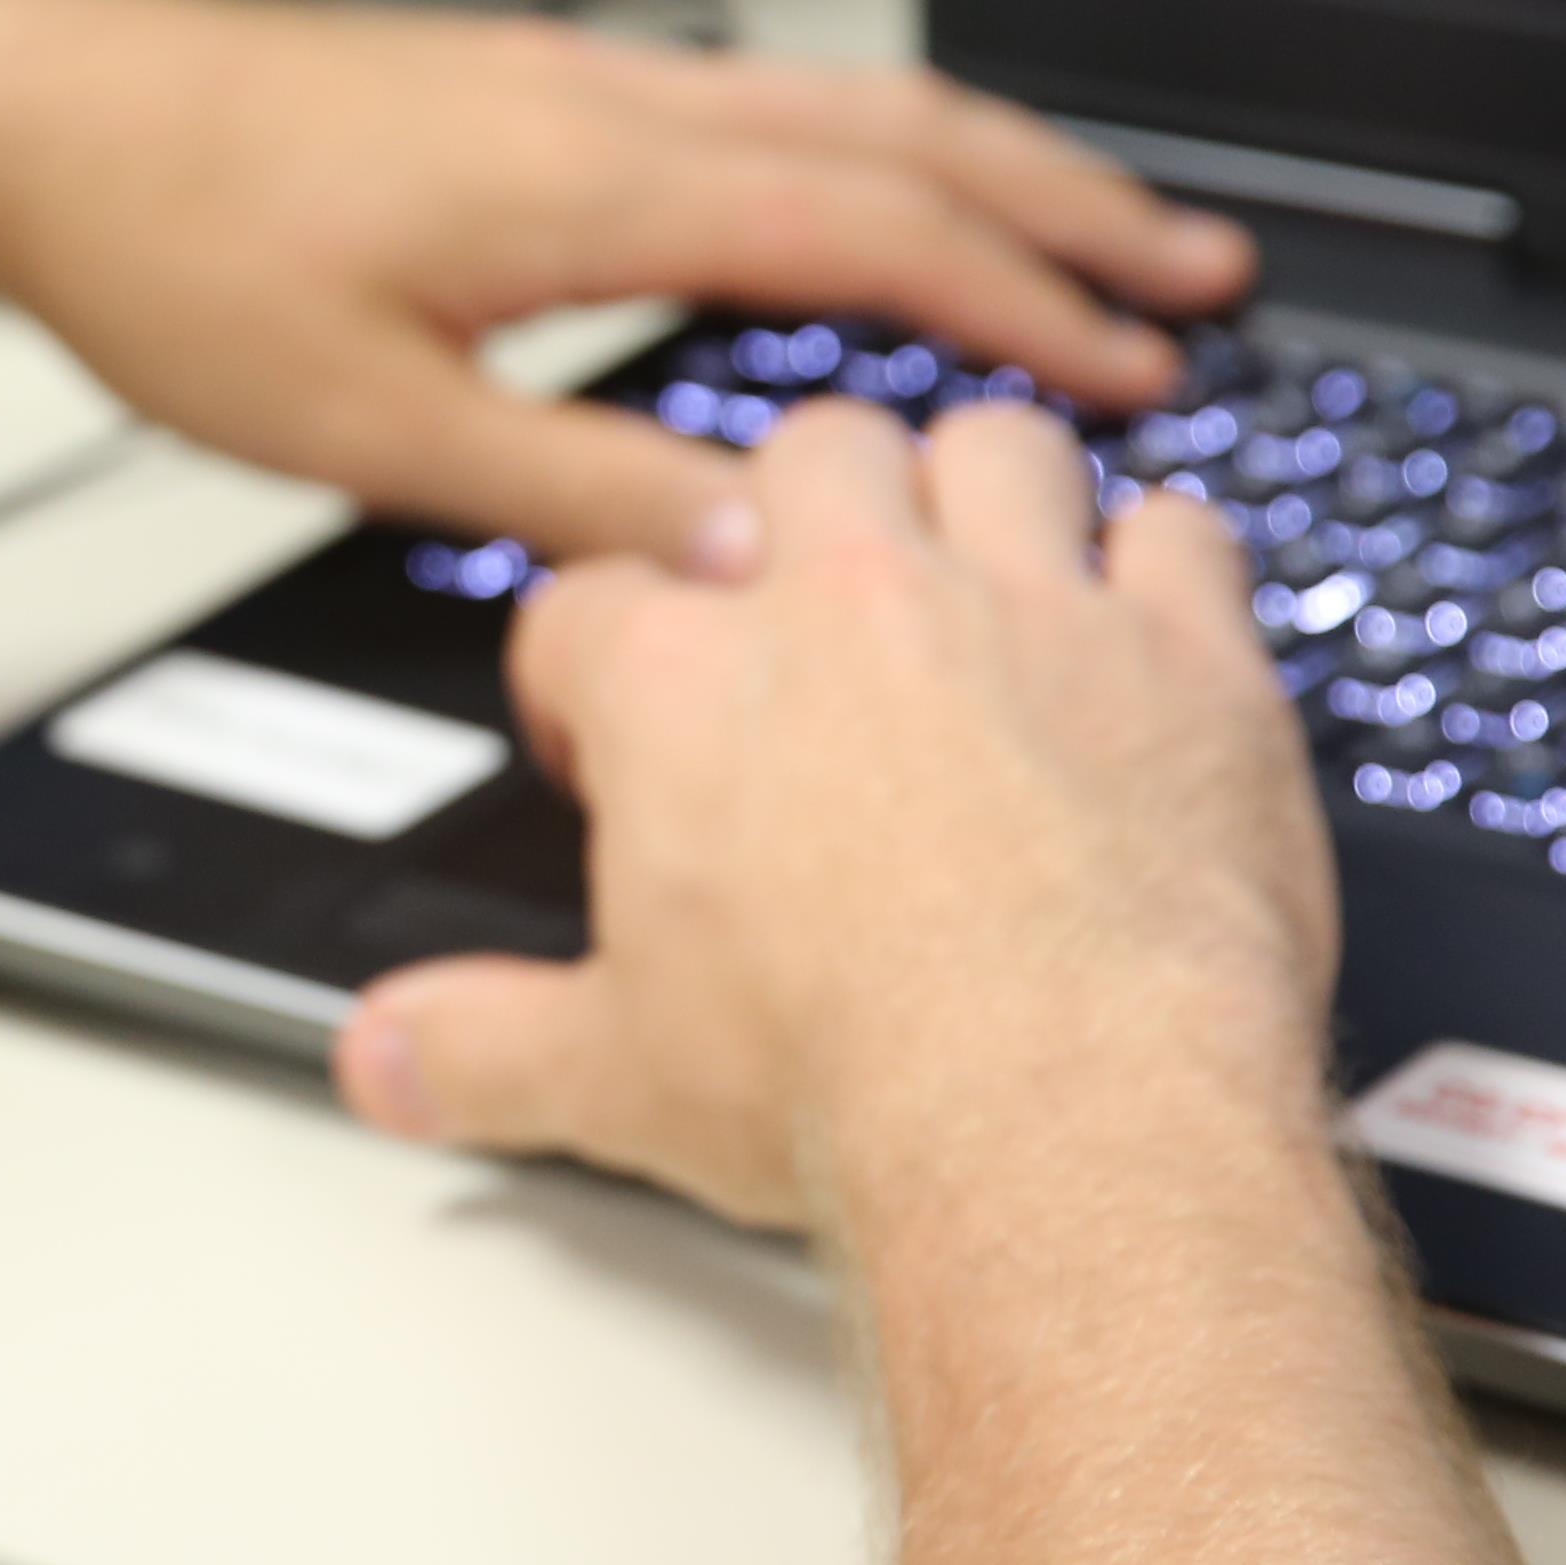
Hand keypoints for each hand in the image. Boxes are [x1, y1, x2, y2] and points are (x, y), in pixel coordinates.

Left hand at [0, 0, 1253, 568]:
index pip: (872, 234)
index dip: (1024, 306)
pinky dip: (873, 147)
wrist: (31, 117)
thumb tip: (757, 551)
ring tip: (1093, 230)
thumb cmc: (167, 254)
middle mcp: (603, 106)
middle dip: (1066, 207)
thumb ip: (571, 493)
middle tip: (1199, 274)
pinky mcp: (528, 85)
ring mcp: (571, 81)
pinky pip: (757, 101)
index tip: (1139, 368)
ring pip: (840, 102)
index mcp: (588, 185)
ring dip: (984, 166)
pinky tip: (885, 199)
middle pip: (901, 136)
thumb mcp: (365, 422)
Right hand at [329, 400, 1335, 1231]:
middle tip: (814, 605)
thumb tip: (383, 1057)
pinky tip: (1144, 624)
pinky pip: (1181, 532)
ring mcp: (1025, 615)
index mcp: (683, 684)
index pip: (592, 605)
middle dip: (804, 515)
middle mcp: (851, 606)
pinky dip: (1162, 565)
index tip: (616, 733)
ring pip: (994, 447)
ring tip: (982, 572)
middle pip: (804, 456)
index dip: (593, 667)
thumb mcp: (609, 1078)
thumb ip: (477, 1047)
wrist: (1063, 1116)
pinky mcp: (1183, 658)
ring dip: (984, 495)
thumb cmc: (848, 1080)